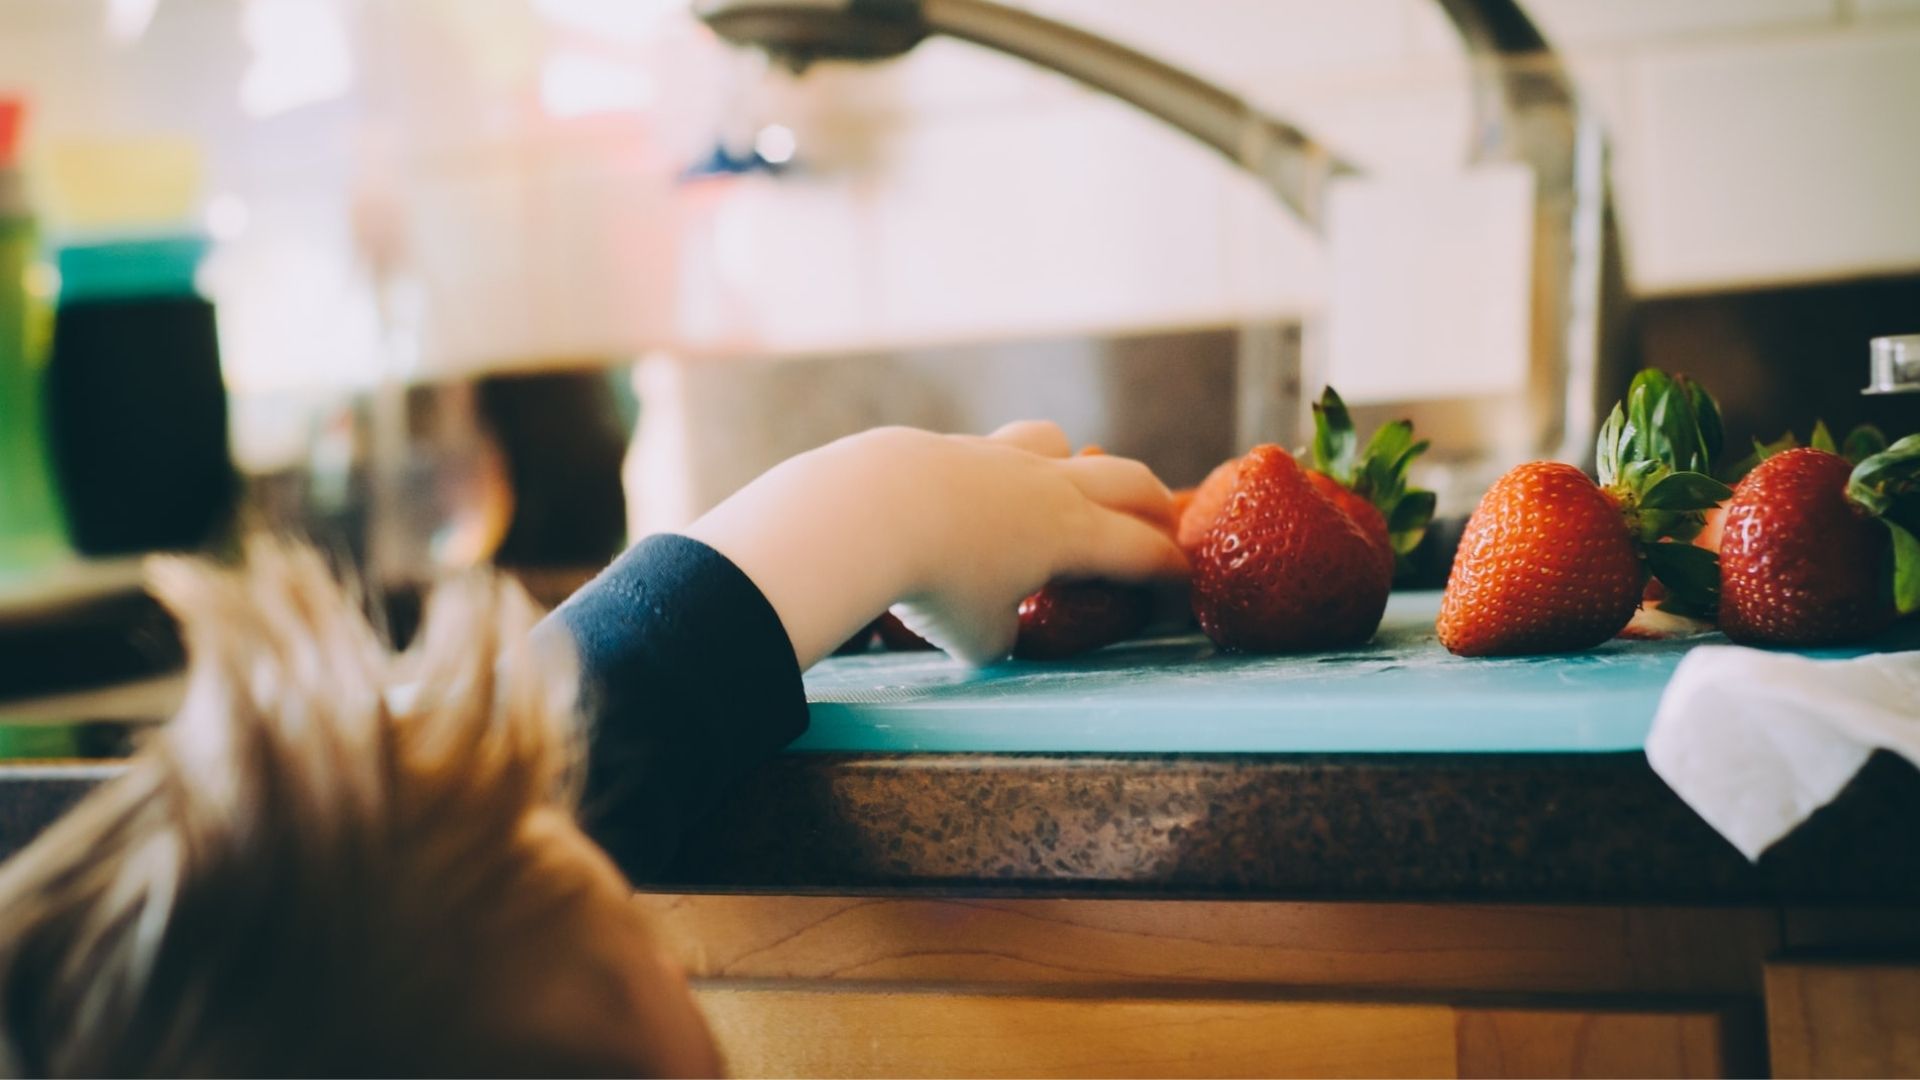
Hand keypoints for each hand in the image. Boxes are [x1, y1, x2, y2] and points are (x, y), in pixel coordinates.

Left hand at [684, 421, 1186, 666]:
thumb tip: (997, 630)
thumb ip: (1002, 635)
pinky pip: (994, 450)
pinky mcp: (949, 447)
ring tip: (1067, 490)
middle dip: (1153, 505)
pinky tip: (976, 497)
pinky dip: (1002, 472)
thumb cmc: (934, 584)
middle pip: (1127, 479)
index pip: (1144, 552)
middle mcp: (1048, 486)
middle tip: (1161, 526)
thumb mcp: (978, 638)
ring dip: (1077, 465)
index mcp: (1073, 534)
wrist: (867, 513)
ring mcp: (998, 457)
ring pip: (1058, 443)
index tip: (1182, 590)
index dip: (1172, 574)